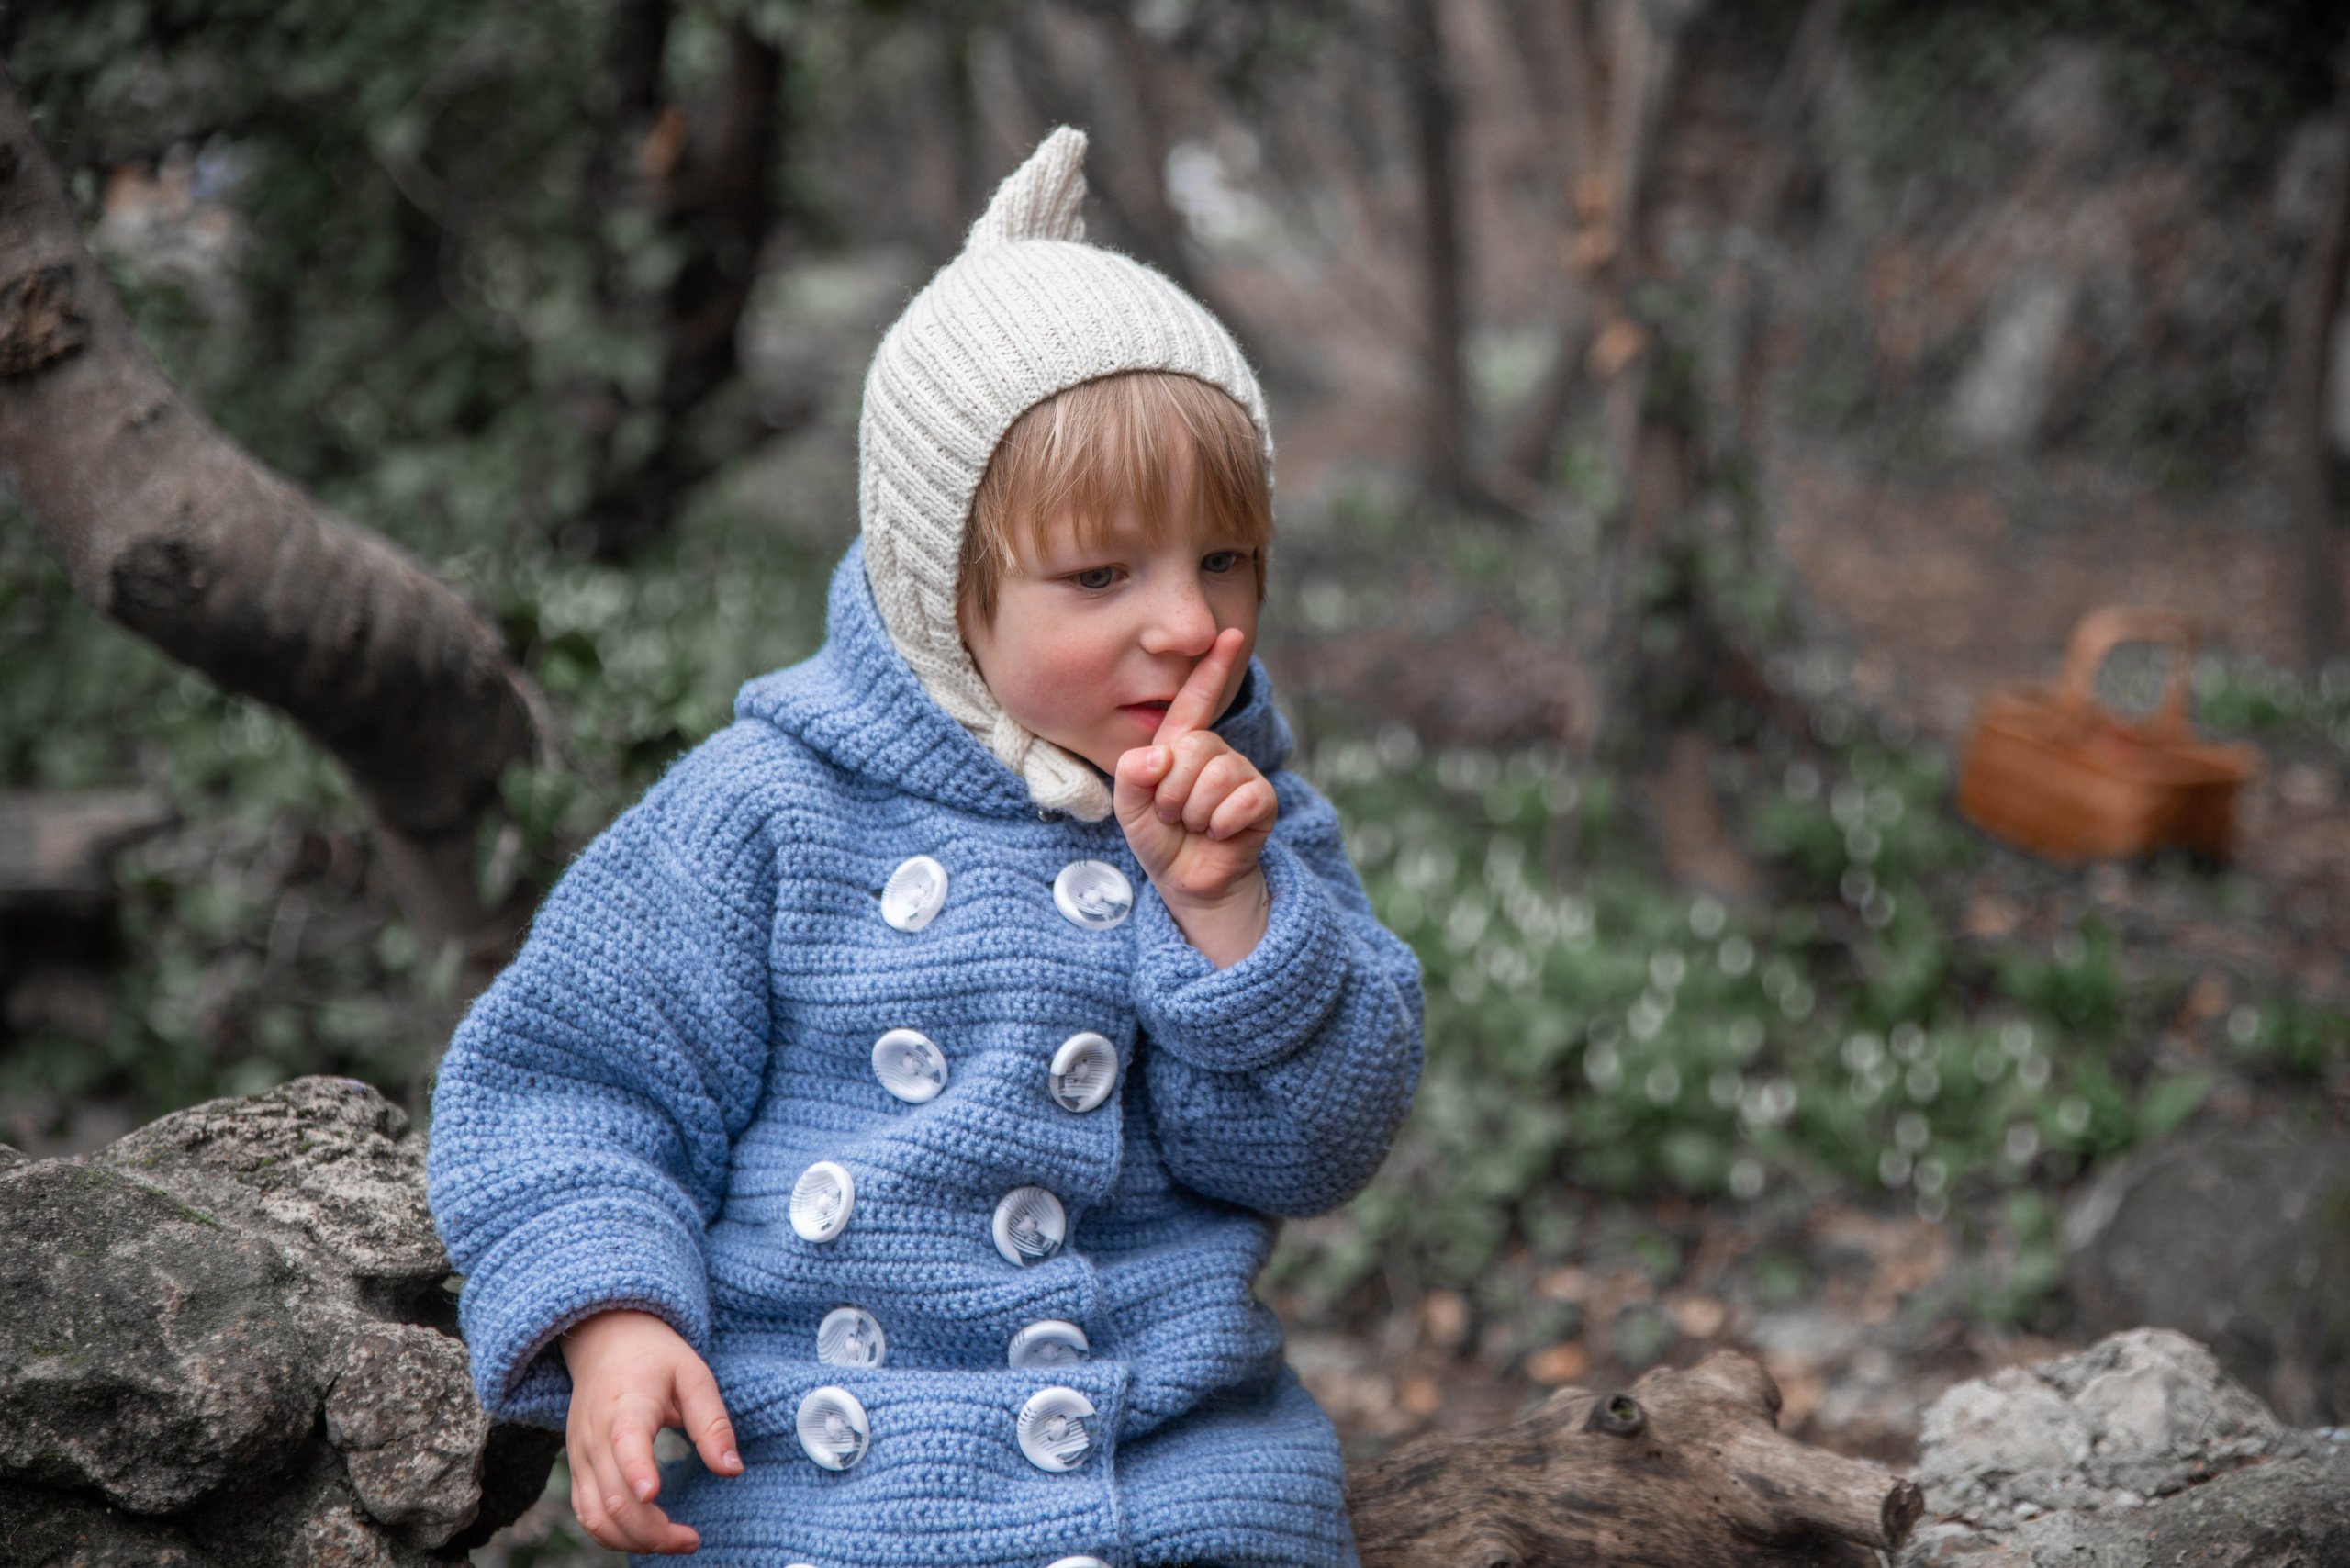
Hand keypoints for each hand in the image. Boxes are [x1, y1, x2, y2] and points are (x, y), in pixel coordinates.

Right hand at [560, 1309, 741, 1554]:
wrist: (604, 1339)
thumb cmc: (655, 1357)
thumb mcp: (694, 1375)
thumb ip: (712, 1423)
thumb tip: (732, 1470)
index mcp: (627, 1406)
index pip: (625, 1442)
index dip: (636, 1471)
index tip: (654, 1495)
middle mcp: (595, 1436)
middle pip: (613, 1497)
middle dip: (652, 1531)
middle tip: (692, 1540)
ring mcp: (581, 1456)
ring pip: (595, 1516)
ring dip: (633, 1541)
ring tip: (674, 1542)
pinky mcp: (577, 1468)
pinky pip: (587, 1514)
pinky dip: (613, 1535)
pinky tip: (646, 1537)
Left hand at [1115, 627, 1276, 967]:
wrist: (1188, 882)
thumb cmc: (1161, 839)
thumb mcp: (1130, 807)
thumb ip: (1131, 777)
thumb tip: (1158, 755)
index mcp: (1181, 745)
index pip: (1196, 700)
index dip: (1213, 667)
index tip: (1230, 632)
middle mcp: (1214, 753)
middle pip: (1194, 746)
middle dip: (1172, 790)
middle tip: (1172, 814)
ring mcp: (1241, 775)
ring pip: (1215, 775)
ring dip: (1193, 810)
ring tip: (1193, 825)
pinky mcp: (1262, 801)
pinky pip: (1242, 799)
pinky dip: (1220, 823)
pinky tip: (1218, 833)